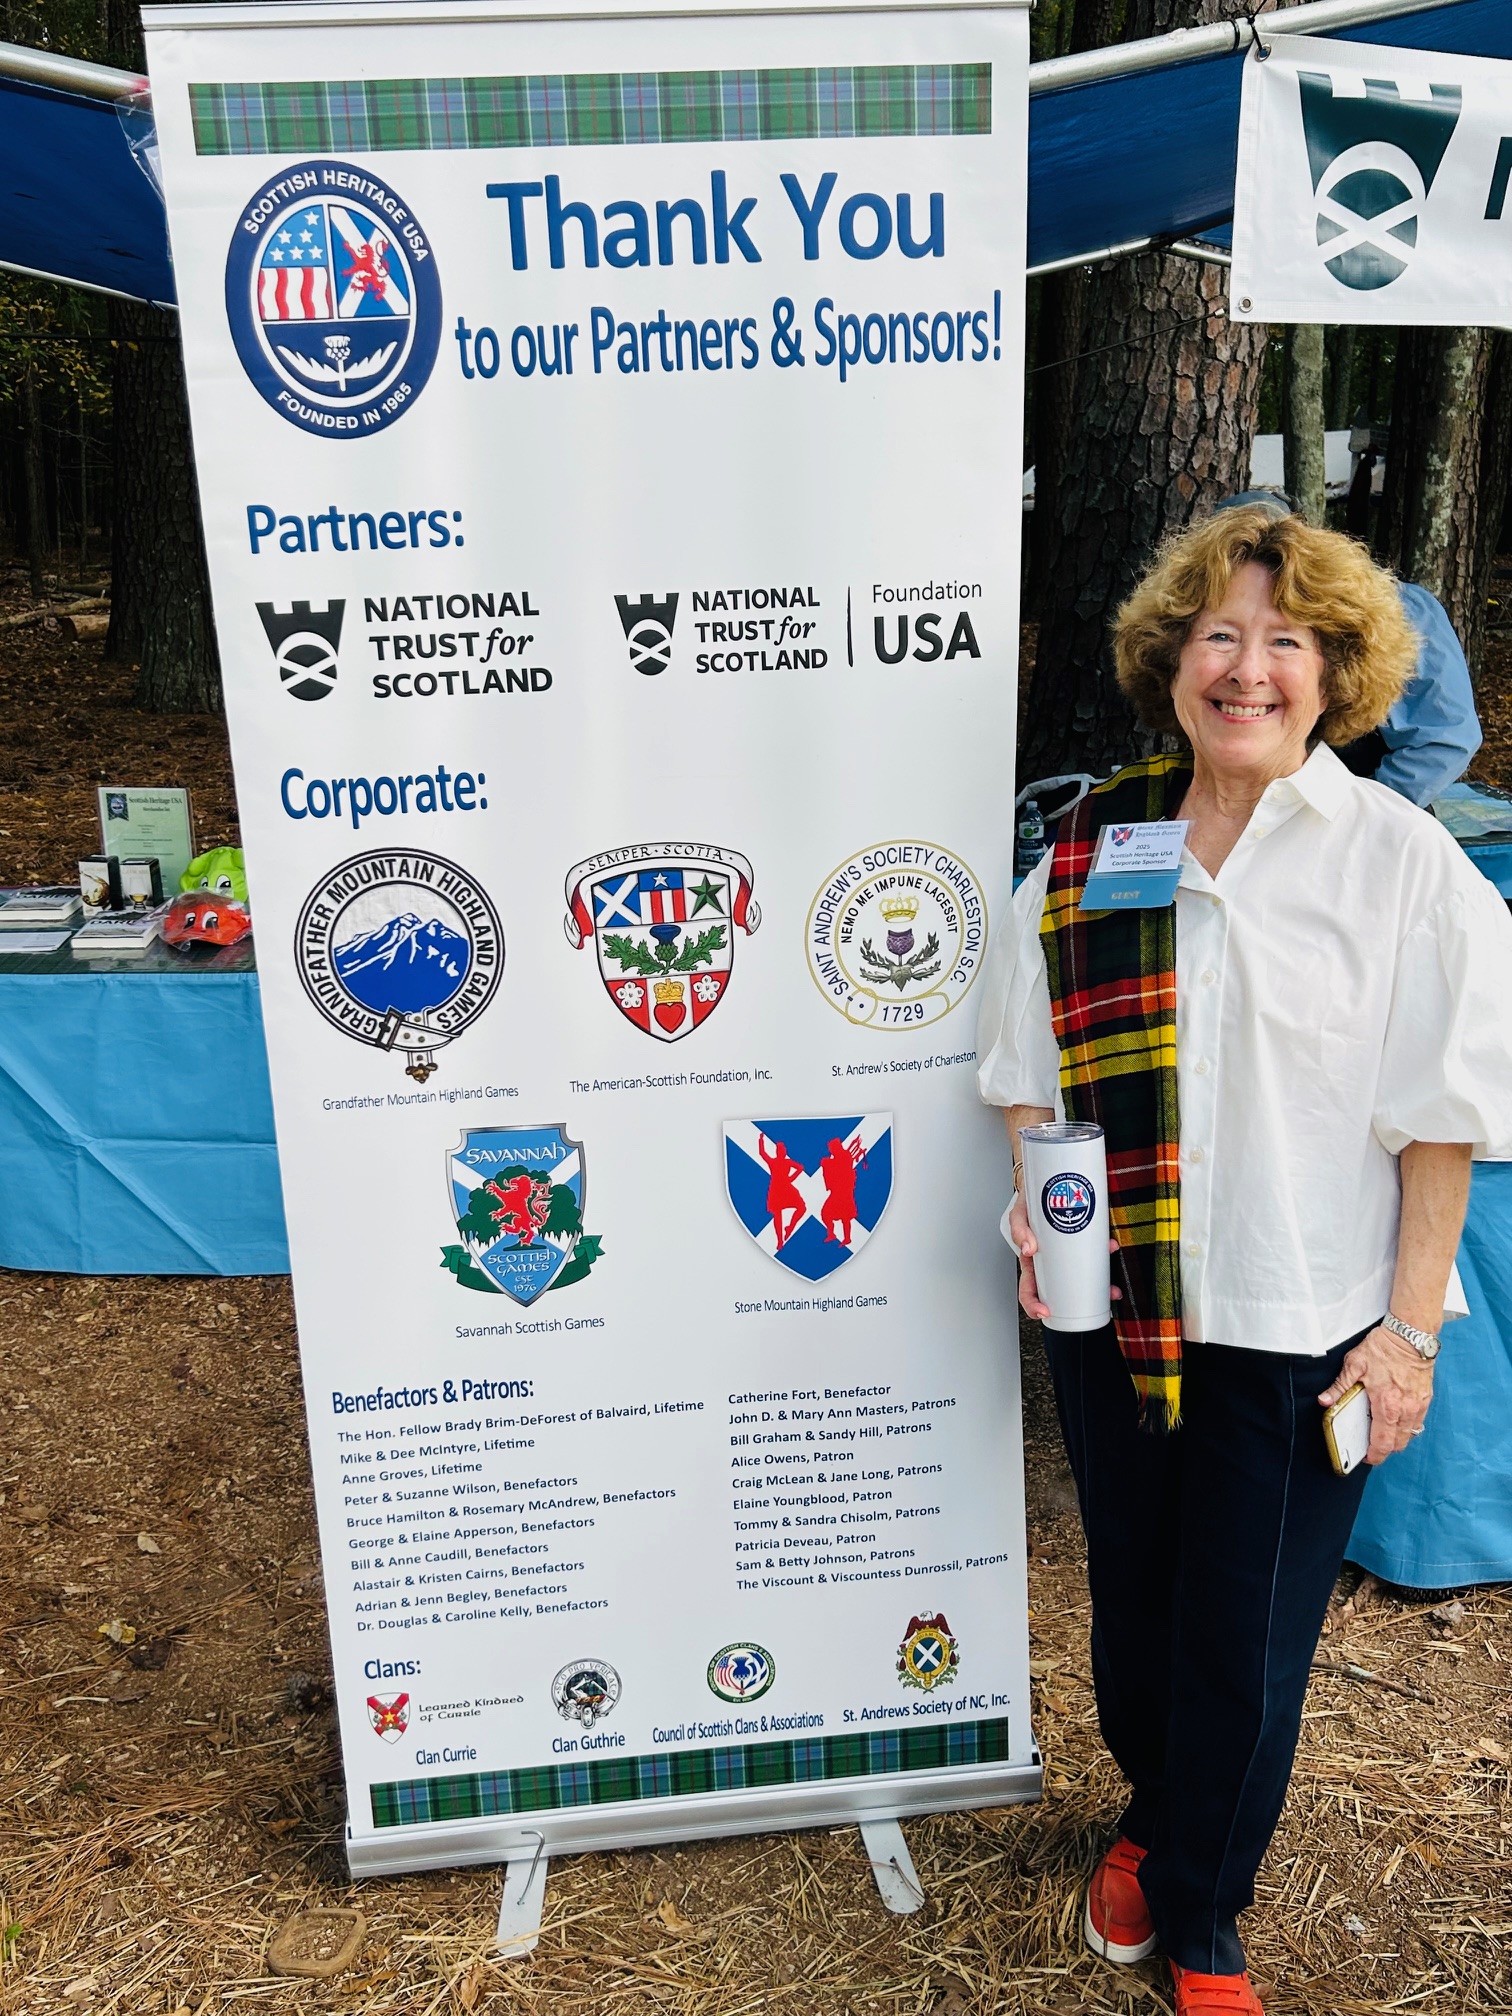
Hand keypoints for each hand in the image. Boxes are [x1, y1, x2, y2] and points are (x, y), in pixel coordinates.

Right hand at [1009, 1195, 1119, 1321]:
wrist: (1043, 1179)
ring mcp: (1069, 1253)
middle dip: (1082, 1301)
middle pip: (1063, 1291)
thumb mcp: (1019, 1213)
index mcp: (1033, 1261)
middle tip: (1095, 1300)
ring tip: (1113, 1289)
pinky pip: (1094, 1253)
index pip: (1030, 1290)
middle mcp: (1052, 1262)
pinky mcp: (1082, 1240)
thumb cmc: (1029, 1201)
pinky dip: (1103, 1254)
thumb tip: (1028, 1248)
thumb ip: (1019, 1229)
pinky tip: (1111, 1248)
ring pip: (1084, 1276)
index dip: (1034, 1305)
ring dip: (1100, 1285)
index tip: (1045, 1312)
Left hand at [1319, 1324, 1434, 1464]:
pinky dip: (1407, 1427)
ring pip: (1409, 1435)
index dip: (1374, 1455)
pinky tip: (1396, 1420)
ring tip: (1383, 1435)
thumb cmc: (1384, 1348)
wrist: (1410, 1335)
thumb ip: (1340, 1386)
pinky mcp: (1426, 1399)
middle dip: (1385, 1450)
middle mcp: (1405, 1409)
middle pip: (1398, 1444)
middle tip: (1372, 1448)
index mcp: (1386, 1404)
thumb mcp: (1355, 1364)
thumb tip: (1325, 1400)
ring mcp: (1418, 1405)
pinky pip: (1417, 1422)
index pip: (1382, 1442)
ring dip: (1397, 1440)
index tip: (1366, 1458)